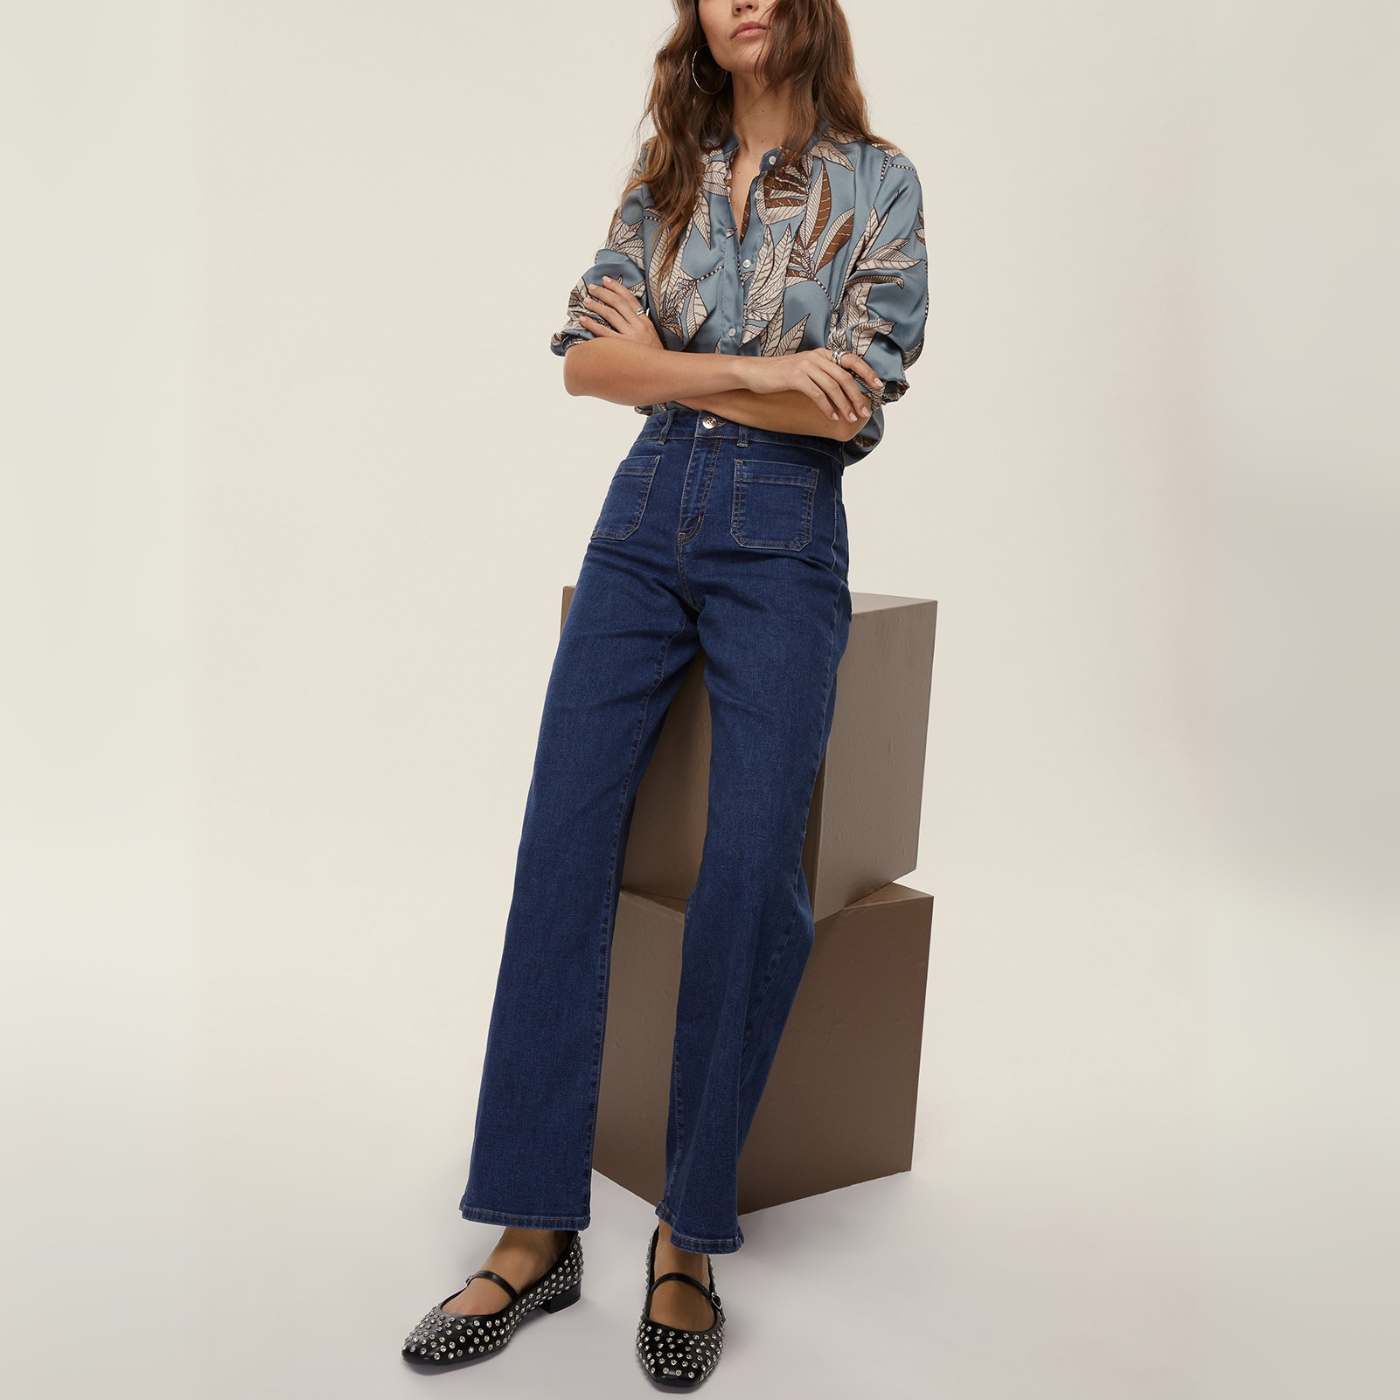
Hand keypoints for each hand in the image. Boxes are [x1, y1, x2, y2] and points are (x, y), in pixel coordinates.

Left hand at [579, 276, 662, 348]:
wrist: (661, 372)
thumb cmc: (652, 356)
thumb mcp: (651, 336)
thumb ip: (640, 323)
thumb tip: (625, 314)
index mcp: (645, 321)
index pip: (629, 298)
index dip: (616, 287)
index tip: (605, 280)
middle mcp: (638, 326)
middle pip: (618, 303)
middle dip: (603, 293)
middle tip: (591, 288)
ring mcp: (630, 336)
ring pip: (610, 315)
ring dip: (596, 306)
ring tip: (586, 301)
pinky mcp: (622, 348)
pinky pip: (604, 333)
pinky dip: (592, 324)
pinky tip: (584, 320)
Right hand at [739, 348, 879, 423]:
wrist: (754, 372)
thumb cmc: (779, 375)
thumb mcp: (805, 371)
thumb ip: (823, 375)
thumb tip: (843, 392)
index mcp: (822, 354)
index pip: (851, 360)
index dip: (867, 372)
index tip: (878, 386)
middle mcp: (817, 356)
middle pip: (845, 377)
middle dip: (857, 397)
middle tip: (864, 413)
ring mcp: (806, 366)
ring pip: (834, 387)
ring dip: (845, 405)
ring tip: (851, 418)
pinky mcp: (796, 377)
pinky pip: (818, 394)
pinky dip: (827, 407)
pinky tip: (832, 417)